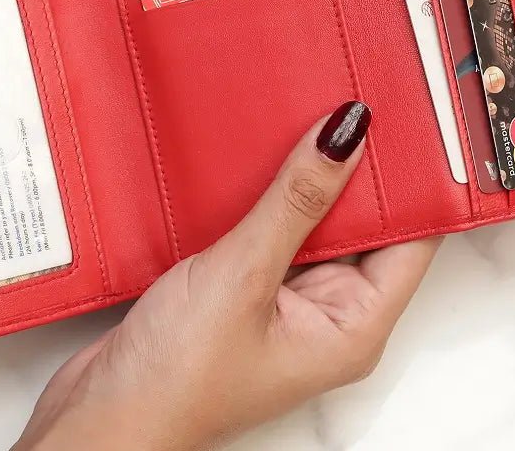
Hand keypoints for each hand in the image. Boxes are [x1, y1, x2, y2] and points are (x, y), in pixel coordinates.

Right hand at [14, 102, 439, 450]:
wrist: (100, 416)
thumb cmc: (175, 381)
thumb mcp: (243, 276)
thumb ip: (296, 202)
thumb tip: (346, 138)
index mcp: (352, 327)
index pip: (411, 240)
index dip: (414, 182)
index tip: (405, 123)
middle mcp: (327, 314)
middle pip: (363, 225)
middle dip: (356, 168)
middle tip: (350, 99)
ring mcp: (284, 299)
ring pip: (314, 221)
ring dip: (309, 176)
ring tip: (307, 113)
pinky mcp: (245, 286)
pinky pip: (273, 226)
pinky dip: (270, 193)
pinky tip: (260, 155)